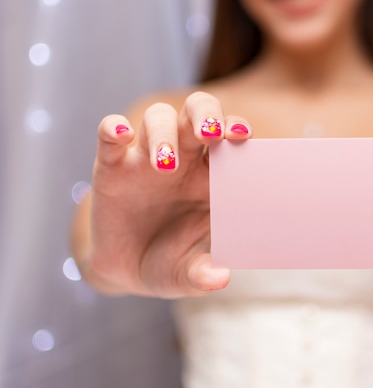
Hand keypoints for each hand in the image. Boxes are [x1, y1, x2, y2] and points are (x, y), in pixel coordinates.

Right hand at [82, 92, 250, 297]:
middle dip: (205, 115)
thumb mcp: (187, 273)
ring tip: (166, 164)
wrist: (128, 271)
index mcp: (213, 175)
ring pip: (158, 118)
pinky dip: (113, 130)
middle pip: (197, 111)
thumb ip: (202, 274)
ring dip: (163, 134)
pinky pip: (110, 136)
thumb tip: (220, 279)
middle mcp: (185, 158)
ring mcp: (147, 158)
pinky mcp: (112, 166)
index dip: (237, 130)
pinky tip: (119, 134)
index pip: (230, 137)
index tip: (244, 137)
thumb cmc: (172, 263)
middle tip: (211, 133)